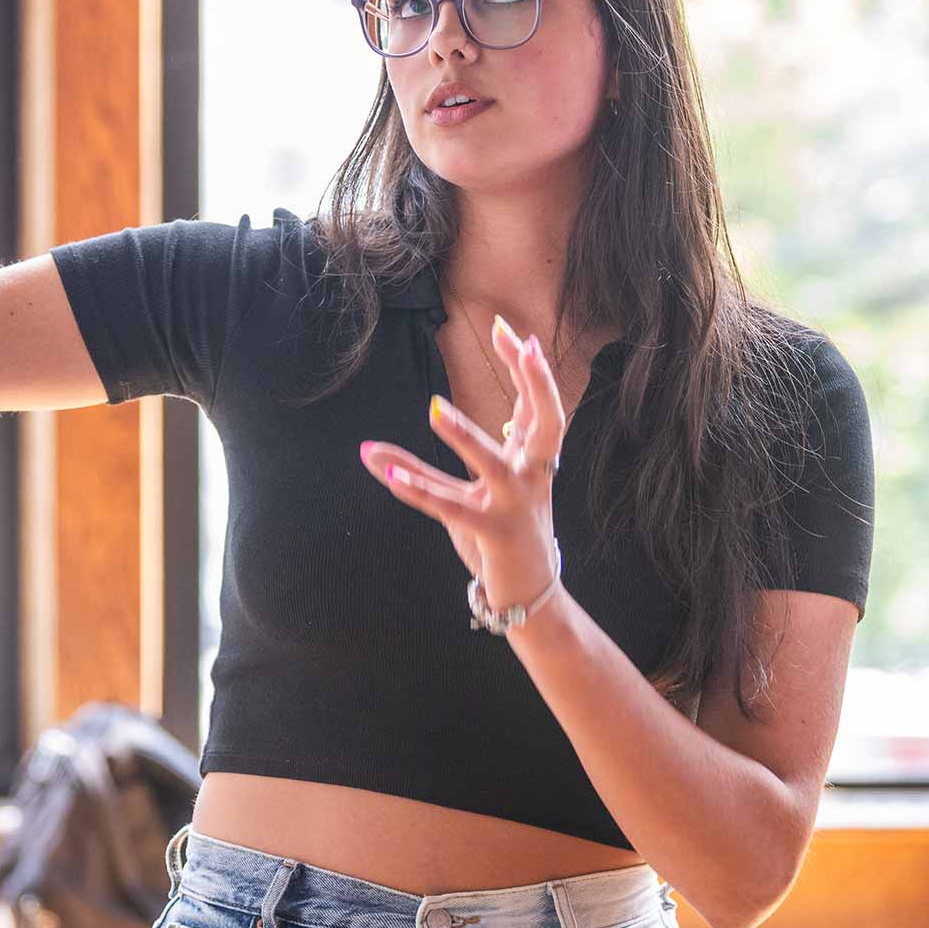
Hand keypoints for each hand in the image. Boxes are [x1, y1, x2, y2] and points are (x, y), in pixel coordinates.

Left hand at [361, 317, 565, 612]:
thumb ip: (429, 465)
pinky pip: (453, 508)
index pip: (536, 406)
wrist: (529, 596)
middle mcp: (531, 476)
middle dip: (535, 381)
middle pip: (545, 421)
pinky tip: (388, 475)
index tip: (511, 332)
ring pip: (492, 462)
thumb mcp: (470, 494)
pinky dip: (419, 491)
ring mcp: (515, 504)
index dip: (528, 369)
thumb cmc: (502, 536)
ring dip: (464, 435)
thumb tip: (383, 440)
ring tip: (433, 408)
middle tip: (521, 343)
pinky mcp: (493, 531)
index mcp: (532, 461)